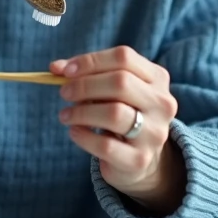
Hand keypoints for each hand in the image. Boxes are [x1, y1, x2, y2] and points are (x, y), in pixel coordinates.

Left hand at [51, 46, 184, 216]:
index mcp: (157, 78)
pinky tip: (75, 132)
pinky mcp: (139, 159)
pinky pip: (106, 145)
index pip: (124, 57)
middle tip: (64, 93)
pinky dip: (83, 136)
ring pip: (114, 113)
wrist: (140, 159)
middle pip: (121, 82)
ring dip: (81, 111)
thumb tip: (56, 67)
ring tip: (65, 115)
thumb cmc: (122, 113)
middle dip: (85, 85)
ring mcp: (154, 133)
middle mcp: (162, 103)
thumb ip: (86, 74)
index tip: (66, 71)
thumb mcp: (111, 90)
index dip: (91, 61)